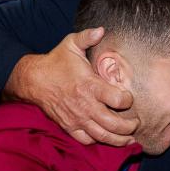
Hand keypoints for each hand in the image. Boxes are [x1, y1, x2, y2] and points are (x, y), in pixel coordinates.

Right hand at [3, 27, 136, 145]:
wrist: (32, 80)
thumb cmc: (56, 61)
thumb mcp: (71, 44)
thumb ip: (88, 36)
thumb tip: (102, 29)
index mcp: (90, 85)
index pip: (119, 100)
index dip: (128, 100)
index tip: (129, 98)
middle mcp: (86, 105)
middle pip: (114, 124)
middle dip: (130, 127)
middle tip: (137, 124)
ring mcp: (77, 118)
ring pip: (102, 136)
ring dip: (119, 139)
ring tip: (129, 138)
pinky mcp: (69, 126)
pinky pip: (86, 140)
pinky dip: (98, 141)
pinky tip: (107, 137)